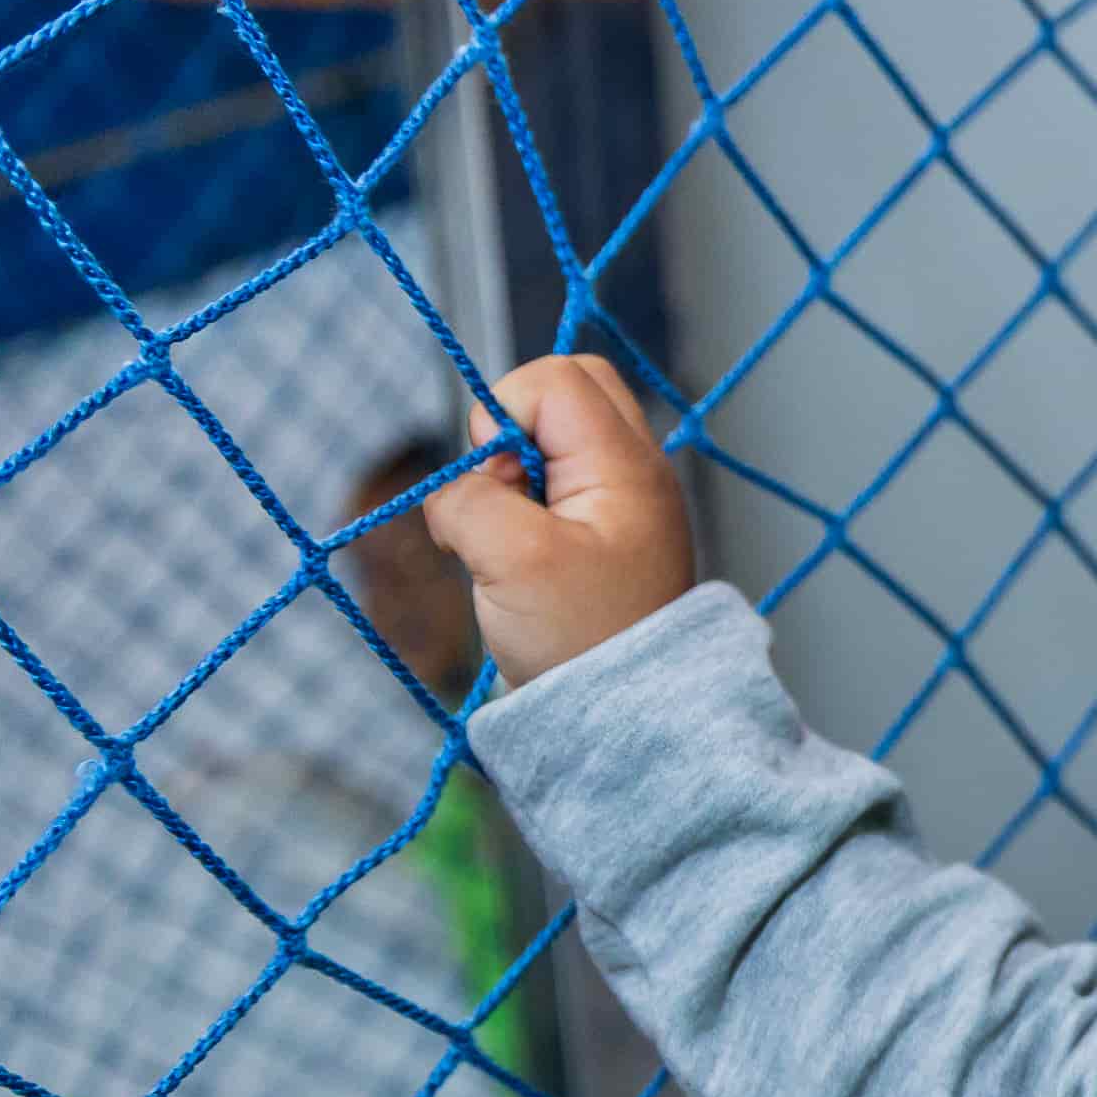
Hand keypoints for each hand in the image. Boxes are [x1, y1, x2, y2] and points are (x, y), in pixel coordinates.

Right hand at [417, 355, 698, 685]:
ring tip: (505, 544)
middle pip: (563, 395)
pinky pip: (549, 489)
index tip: (494, 479)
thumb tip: (464, 479)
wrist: (628, 718)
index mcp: (627, 467)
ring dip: (508, 481)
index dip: (502, 412)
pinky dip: (517, 513)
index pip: (557, 379)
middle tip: (496, 499)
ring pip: (550, 444)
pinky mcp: (599, 535)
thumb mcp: (512, 560)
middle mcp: (633, 473)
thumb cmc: (582, 640)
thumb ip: (474, 496)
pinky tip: (512, 562)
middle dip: (506, 436)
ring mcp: (619, 503)